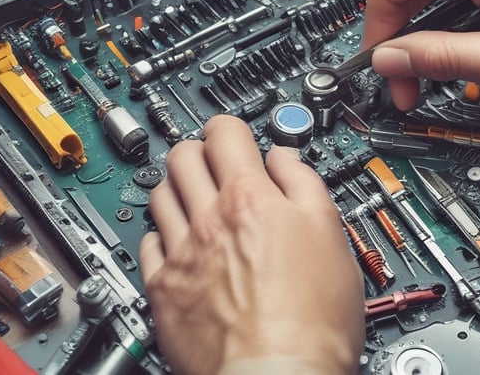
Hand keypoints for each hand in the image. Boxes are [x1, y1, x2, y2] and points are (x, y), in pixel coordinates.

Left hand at [139, 115, 364, 374]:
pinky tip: (182, 244)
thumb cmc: (313, 316)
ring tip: (198, 201)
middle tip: (215, 165)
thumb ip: (304, 183)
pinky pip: (149, 246)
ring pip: (160, 196)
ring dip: (178, 189)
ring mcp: (181, 255)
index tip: (235, 137)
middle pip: (182, 157)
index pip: (224, 134)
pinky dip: (164, 236)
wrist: (278, 374)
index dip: (230, 129)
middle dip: (199, 151)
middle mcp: (208, 219)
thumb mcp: (330, 233)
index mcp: (250, 198)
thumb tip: (285, 159)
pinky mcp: (164, 291)